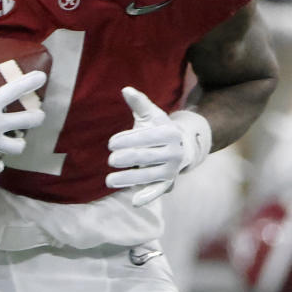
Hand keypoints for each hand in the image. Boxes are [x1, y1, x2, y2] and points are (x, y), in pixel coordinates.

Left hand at [106, 87, 211, 206]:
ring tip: (109, 180)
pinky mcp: (168, 183)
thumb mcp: (151, 114)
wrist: (182, 146)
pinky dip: (147, 196)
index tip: (110, 143)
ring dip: (128, 179)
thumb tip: (125, 90)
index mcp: (170, 133)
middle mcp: (174, 152)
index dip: (128, 140)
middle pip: (146, 157)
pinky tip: (134, 201)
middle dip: (126, 159)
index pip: (147, 137)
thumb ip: (139, 103)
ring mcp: (172, 169)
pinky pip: (158, 190)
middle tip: (110, 160)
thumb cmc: (160, 128)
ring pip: (148, 176)